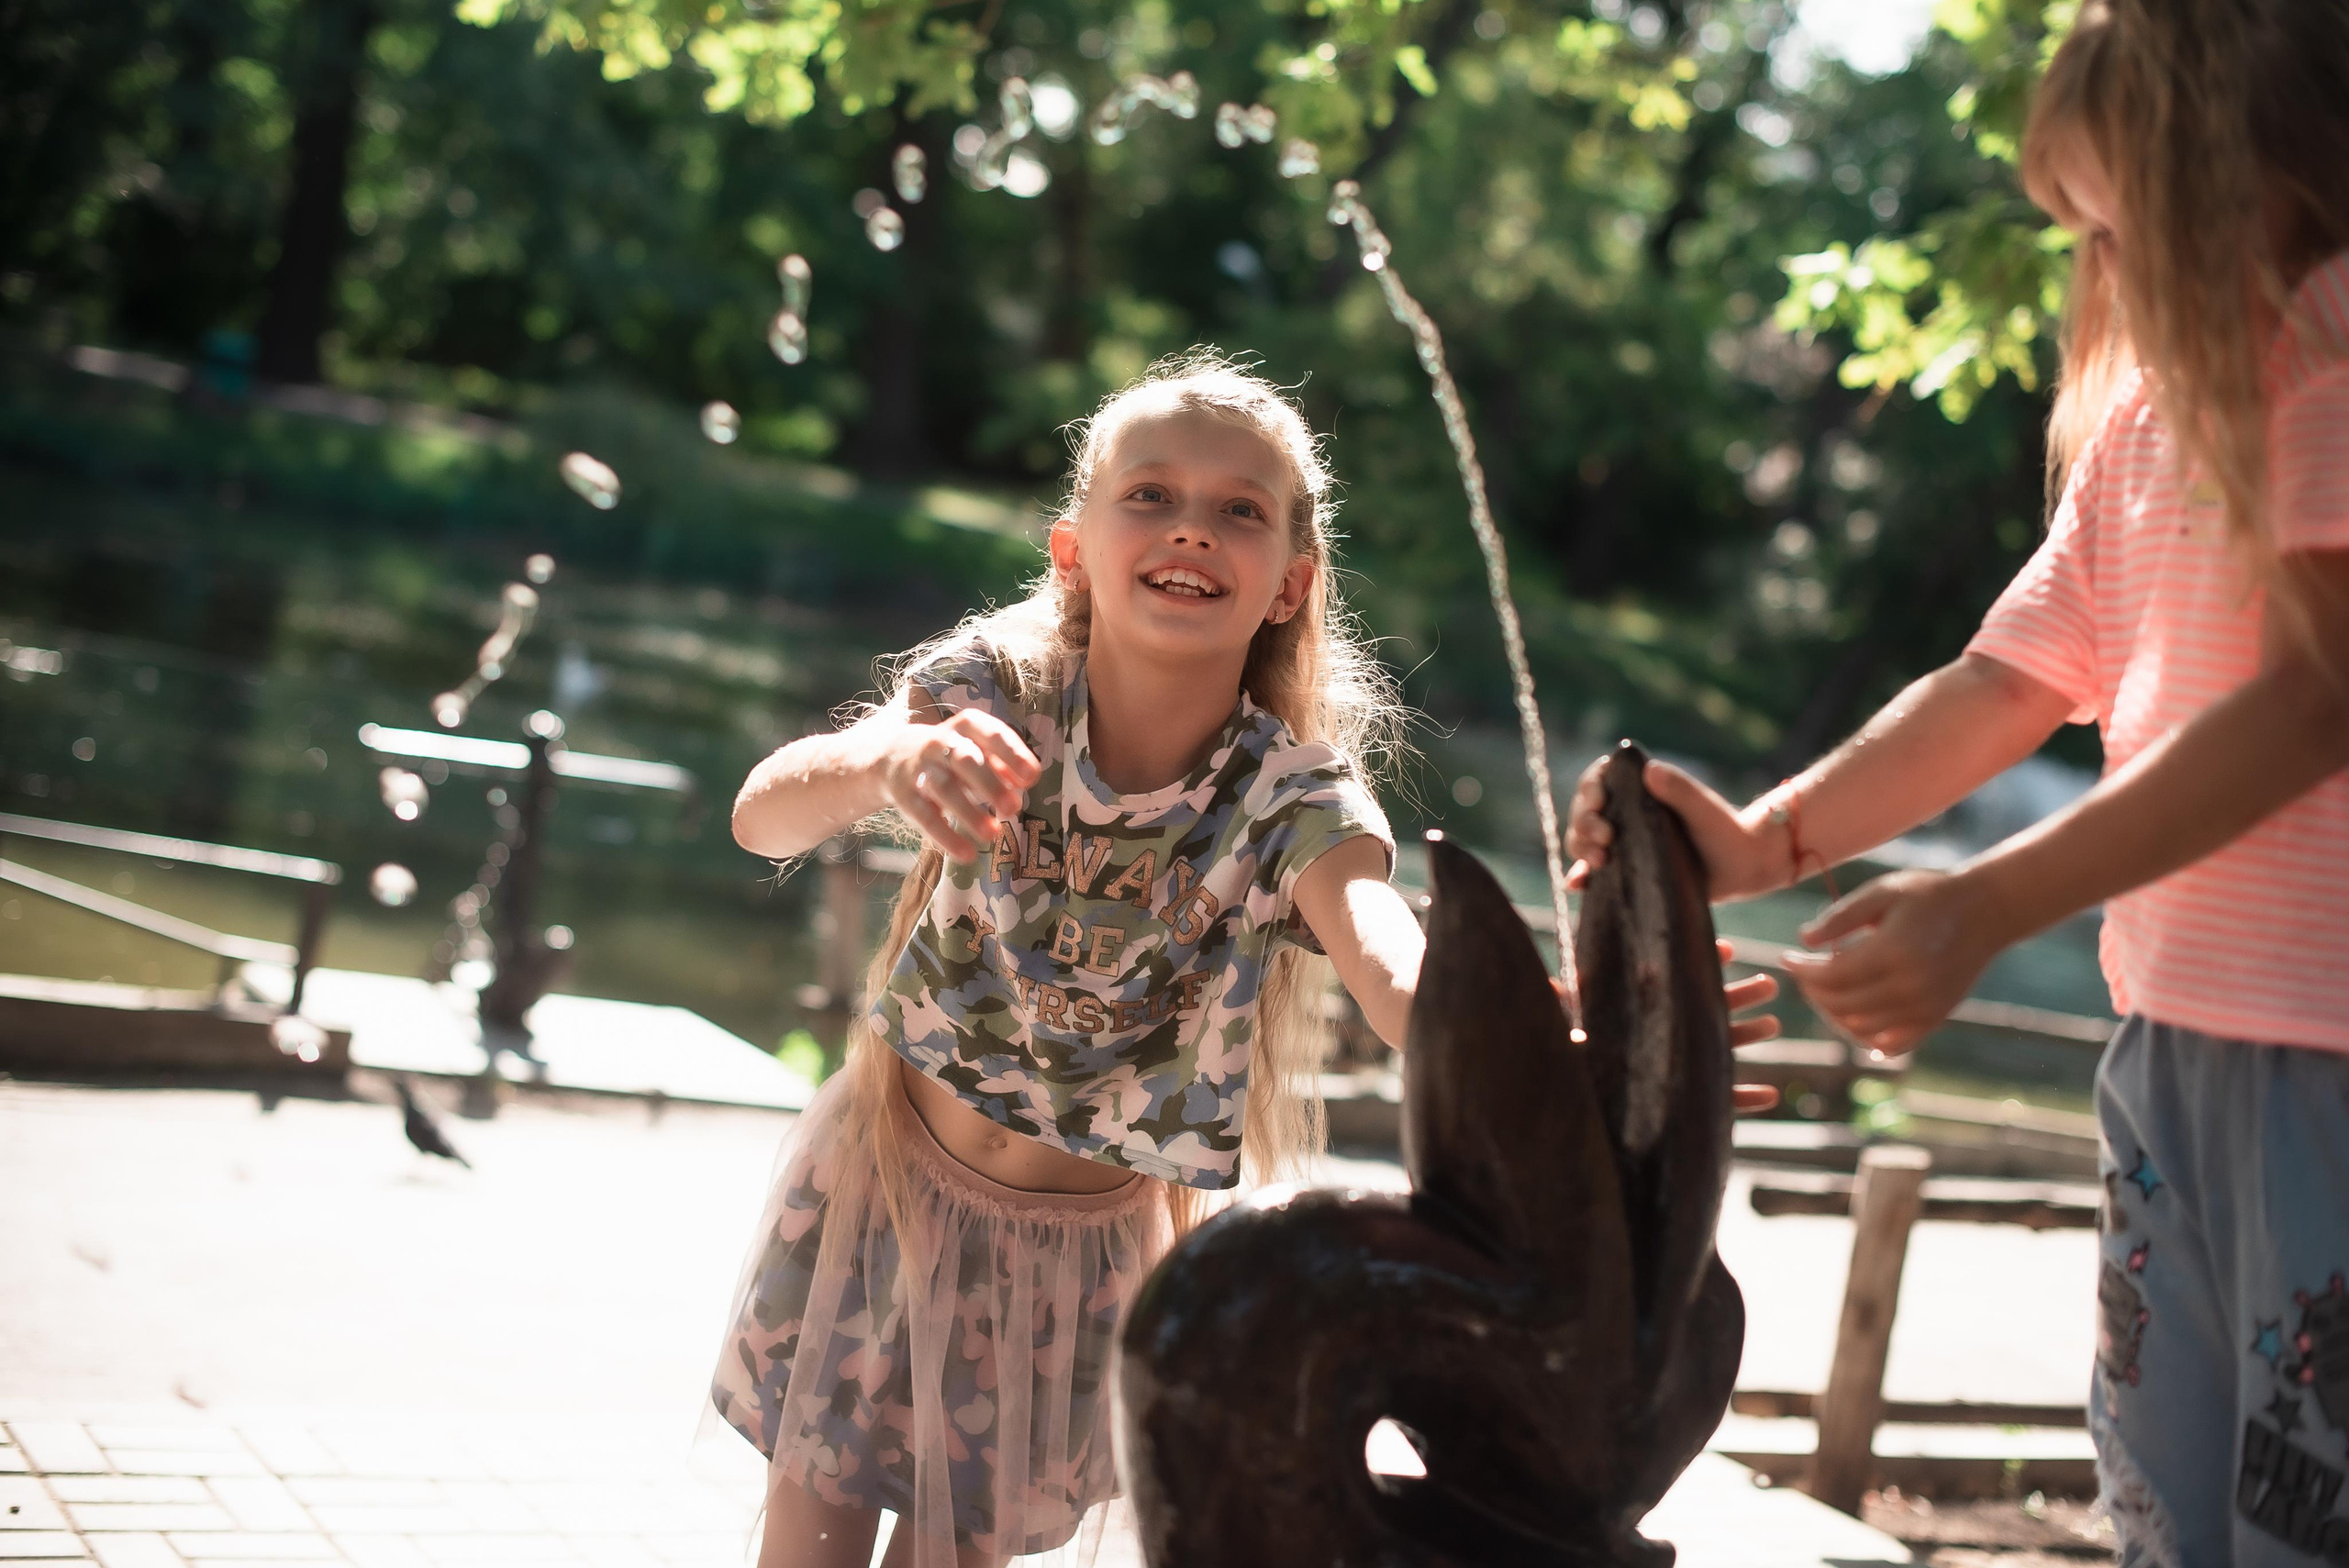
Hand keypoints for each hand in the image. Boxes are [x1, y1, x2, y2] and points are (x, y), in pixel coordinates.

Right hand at [881, 710, 1041, 862]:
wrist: (895, 756)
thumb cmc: (953, 755)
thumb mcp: (979, 751)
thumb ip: (1004, 764)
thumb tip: (1027, 780)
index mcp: (966, 726)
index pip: (991, 733)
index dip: (1012, 754)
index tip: (1032, 778)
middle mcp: (939, 743)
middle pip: (964, 759)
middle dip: (990, 783)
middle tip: (1014, 809)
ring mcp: (919, 769)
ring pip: (943, 788)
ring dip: (969, 812)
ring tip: (993, 834)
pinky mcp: (905, 797)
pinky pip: (925, 817)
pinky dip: (946, 837)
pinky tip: (967, 854)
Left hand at [1553, 939, 1783, 1112]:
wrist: (1585, 1113)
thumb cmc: (1579, 1065)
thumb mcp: (1572, 1034)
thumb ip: (1570, 1009)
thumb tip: (1550, 982)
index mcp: (1649, 1016)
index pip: (1677, 985)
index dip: (1700, 965)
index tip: (1728, 949)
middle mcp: (1671, 1040)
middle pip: (1710, 1011)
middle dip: (1741, 996)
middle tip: (1770, 983)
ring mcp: (1684, 1070)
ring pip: (1723, 1049)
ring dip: (1750, 1036)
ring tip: (1773, 1025)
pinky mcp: (1689, 1105)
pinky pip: (1725, 1103)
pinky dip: (1748, 1100)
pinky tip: (1771, 1096)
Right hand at [1564, 755, 1784, 902]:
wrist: (1741, 869)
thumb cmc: (1725, 832)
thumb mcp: (1704, 809)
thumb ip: (1680, 789)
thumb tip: (1649, 769)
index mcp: (1637, 790)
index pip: (1598, 780)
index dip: (1589, 789)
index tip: (1599, 801)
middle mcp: (1623, 814)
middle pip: (1584, 811)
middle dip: (1584, 822)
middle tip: (1605, 837)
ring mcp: (1621, 843)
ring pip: (1583, 840)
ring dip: (1581, 846)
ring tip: (1599, 860)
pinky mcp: (1623, 871)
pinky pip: (1592, 872)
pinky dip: (1579, 876)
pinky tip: (1576, 884)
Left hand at [1781, 868, 2009, 1056]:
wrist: (1987, 911)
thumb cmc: (1929, 895)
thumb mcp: (1882, 892)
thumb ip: (1841, 917)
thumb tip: (1803, 940)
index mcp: (1893, 953)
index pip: (1831, 977)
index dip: (1802, 971)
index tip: (1786, 957)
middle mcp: (1910, 988)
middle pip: (1841, 1006)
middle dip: (1813, 991)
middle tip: (1804, 971)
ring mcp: (1925, 1009)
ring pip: (1861, 1029)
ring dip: (1833, 1013)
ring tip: (1825, 989)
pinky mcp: (1936, 1019)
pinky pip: (1891, 1044)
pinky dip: (1866, 1036)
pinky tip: (1853, 1016)